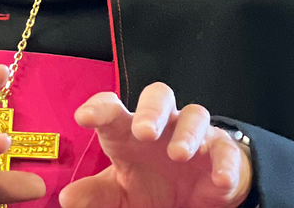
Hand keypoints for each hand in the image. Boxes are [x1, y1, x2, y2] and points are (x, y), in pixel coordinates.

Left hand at [59, 83, 251, 207]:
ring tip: (178, 155)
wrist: (194, 197)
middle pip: (158, 96)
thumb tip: (68, 197)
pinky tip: (219, 178)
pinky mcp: (221, 151)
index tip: (83, 118)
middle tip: (142, 131)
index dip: (98, 108)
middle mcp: (162, 124)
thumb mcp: (121, 193)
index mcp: (129, 130)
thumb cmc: (150, 184)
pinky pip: (225, 149)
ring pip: (194, 114)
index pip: (111, 108)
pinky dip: (225, 162)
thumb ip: (97, 194)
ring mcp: (194, 135)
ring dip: (187, 133)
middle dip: (150, 110)